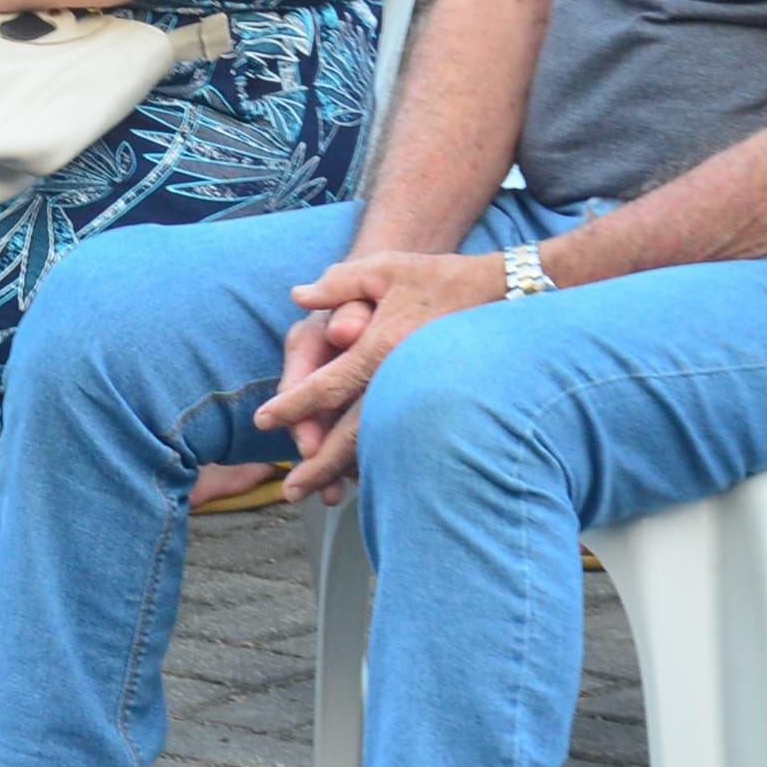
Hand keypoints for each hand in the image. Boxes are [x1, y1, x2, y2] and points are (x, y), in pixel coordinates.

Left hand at [254, 248, 504, 499]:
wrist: (502, 291)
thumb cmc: (436, 277)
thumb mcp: (384, 269)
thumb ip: (339, 284)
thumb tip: (298, 297)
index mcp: (381, 347)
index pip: (328, 384)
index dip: (293, 405)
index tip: (264, 422)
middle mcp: (400, 378)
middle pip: (352, 431)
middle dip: (319, 464)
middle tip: (290, 491)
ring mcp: (422, 394)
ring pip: (378, 442)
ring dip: (347, 471)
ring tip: (322, 498)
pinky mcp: (438, 403)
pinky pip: (403, 437)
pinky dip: (381, 460)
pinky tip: (365, 480)